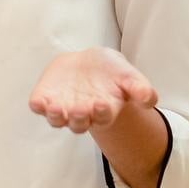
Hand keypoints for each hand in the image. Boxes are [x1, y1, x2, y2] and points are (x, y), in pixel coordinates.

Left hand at [29, 48, 157, 133]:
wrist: (88, 64)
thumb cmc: (111, 72)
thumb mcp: (128, 75)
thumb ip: (139, 88)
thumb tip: (150, 100)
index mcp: (103, 112)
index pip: (103, 117)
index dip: (102, 113)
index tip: (102, 104)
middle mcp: (82, 115)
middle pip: (79, 123)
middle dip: (79, 117)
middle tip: (81, 108)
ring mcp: (63, 108)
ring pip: (57, 120)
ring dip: (55, 116)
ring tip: (56, 108)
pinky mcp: (45, 98)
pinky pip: (39, 106)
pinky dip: (38, 106)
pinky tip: (38, 101)